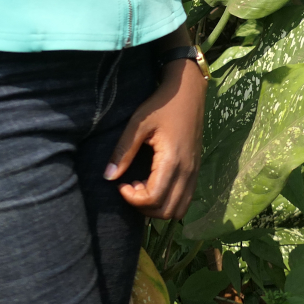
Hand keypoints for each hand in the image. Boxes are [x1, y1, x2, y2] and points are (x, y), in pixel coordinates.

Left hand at [104, 57, 205, 218]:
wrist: (188, 92)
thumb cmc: (161, 105)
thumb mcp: (137, 124)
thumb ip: (123, 151)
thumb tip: (108, 177)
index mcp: (172, 161)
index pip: (154, 198)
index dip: (133, 199)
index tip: (121, 184)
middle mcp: (187, 172)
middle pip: (166, 211)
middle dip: (144, 207)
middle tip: (130, 187)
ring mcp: (194, 173)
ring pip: (178, 210)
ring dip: (157, 207)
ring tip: (142, 187)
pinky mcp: (195, 171)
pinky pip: (185, 200)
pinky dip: (168, 201)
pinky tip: (154, 184)